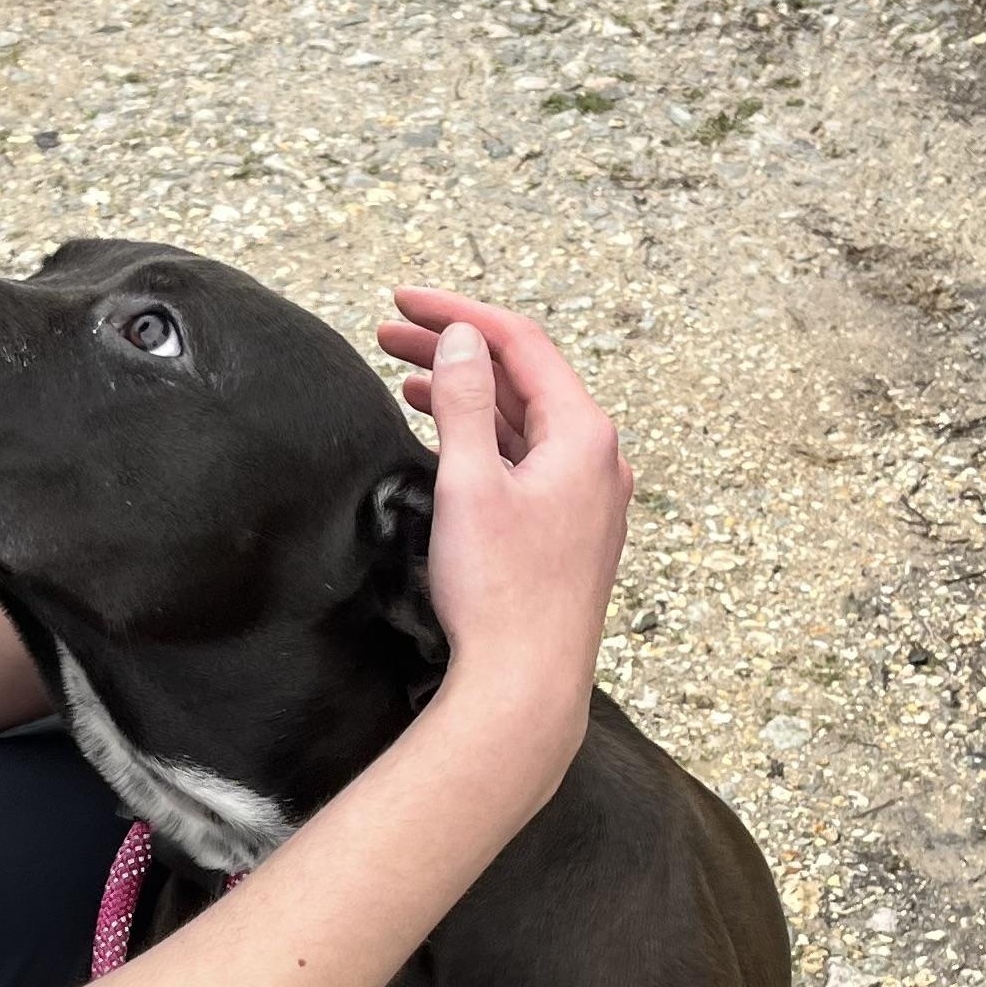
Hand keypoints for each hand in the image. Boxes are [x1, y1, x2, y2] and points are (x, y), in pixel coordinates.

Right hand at [378, 286, 632, 758]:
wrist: (526, 685)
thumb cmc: (500, 594)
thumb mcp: (470, 483)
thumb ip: (465, 403)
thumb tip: (462, 342)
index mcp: (584, 435)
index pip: (520, 343)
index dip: (457, 313)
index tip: (402, 301)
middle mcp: (598, 459)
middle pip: (523, 378)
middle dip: (456, 350)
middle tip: (388, 333)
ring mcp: (588, 496)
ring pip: (524, 420)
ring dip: (468, 393)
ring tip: (406, 376)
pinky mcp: (571, 529)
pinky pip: (527, 459)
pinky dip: (485, 436)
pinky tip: (447, 434)